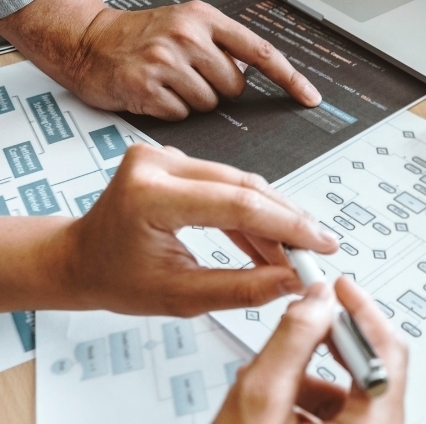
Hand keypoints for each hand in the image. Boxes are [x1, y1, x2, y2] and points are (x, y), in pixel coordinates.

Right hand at [0, 0, 321, 119]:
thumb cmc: (140, 37)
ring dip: (192, 101)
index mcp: (205, 19)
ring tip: (168, 82)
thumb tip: (255, 74)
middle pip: (235, 86)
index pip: (261, 52)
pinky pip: (181, 115)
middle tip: (189, 76)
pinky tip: (152, 92)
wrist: (86, 40)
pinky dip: (170, 111)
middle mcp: (188, 36)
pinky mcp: (146, 86)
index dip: (290, 78)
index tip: (310, 97)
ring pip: (209, 104)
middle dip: (217, 89)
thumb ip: (222, 44)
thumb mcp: (185, 25)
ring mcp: (166, 60)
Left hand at [54, 144, 339, 315]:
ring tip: (295, 251)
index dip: (288, 226)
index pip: (237, 205)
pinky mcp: (176, 158)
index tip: (319, 244)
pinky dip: (251, 212)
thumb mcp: (180, 296)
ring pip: (241, 184)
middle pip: (245, 188)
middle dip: (288, 221)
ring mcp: (166, 156)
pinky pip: (228, 183)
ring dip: (273, 218)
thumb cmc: (113, 277)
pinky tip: (270, 239)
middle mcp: (156, 164)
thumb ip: (242, 288)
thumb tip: (292, 280)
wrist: (79, 259)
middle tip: (318, 247)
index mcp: (149, 195)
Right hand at [216, 279, 407, 423]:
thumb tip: (315, 303)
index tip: (340, 288)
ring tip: (270, 383)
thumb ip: (290, 346)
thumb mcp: (258, 407)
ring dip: (309, 379)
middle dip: (328, 345)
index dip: (363, 310)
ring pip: (347, 398)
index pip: (387, 352)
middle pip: (368, 372)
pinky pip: (336, 420)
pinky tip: (273, 411)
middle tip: (303, 323)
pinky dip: (305, 407)